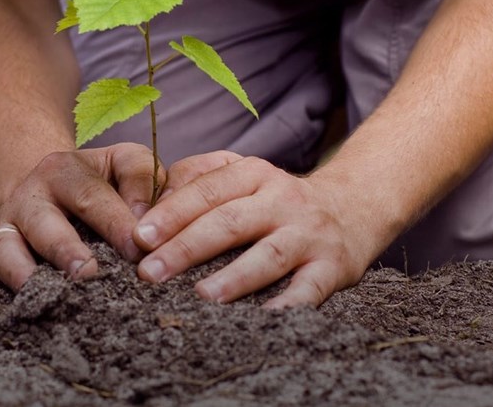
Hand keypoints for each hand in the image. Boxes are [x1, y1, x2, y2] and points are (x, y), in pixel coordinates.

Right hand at [0, 143, 163, 301]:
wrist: (51, 184)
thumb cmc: (102, 179)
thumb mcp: (124, 162)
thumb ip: (141, 181)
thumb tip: (145, 224)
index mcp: (65, 171)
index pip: (91, 196)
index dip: (114, 223)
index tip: (137, 250)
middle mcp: (30, 197)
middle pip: (44, 224)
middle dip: (66, 251)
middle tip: (89, 275)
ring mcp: (6, 226)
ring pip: (5, 248)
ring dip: (23, 273)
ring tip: (48, 296)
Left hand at [132, 152, 391, 307]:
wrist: (353, 208)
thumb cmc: (278, 199)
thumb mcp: (245, 175)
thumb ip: (199, 178)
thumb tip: (149, 201)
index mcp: (255, 174)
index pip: (208, 190)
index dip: (172, 212)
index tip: (140, 236)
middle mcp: (283, 199)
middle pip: (230, 221)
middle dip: (187, 247)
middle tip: (150, 272)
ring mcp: (309, 233)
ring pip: (268, 255)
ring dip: (234, 277)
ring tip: (201, 295)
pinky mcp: (333, 266)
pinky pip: (309, 289)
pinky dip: (288, 305)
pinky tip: (263, 319)